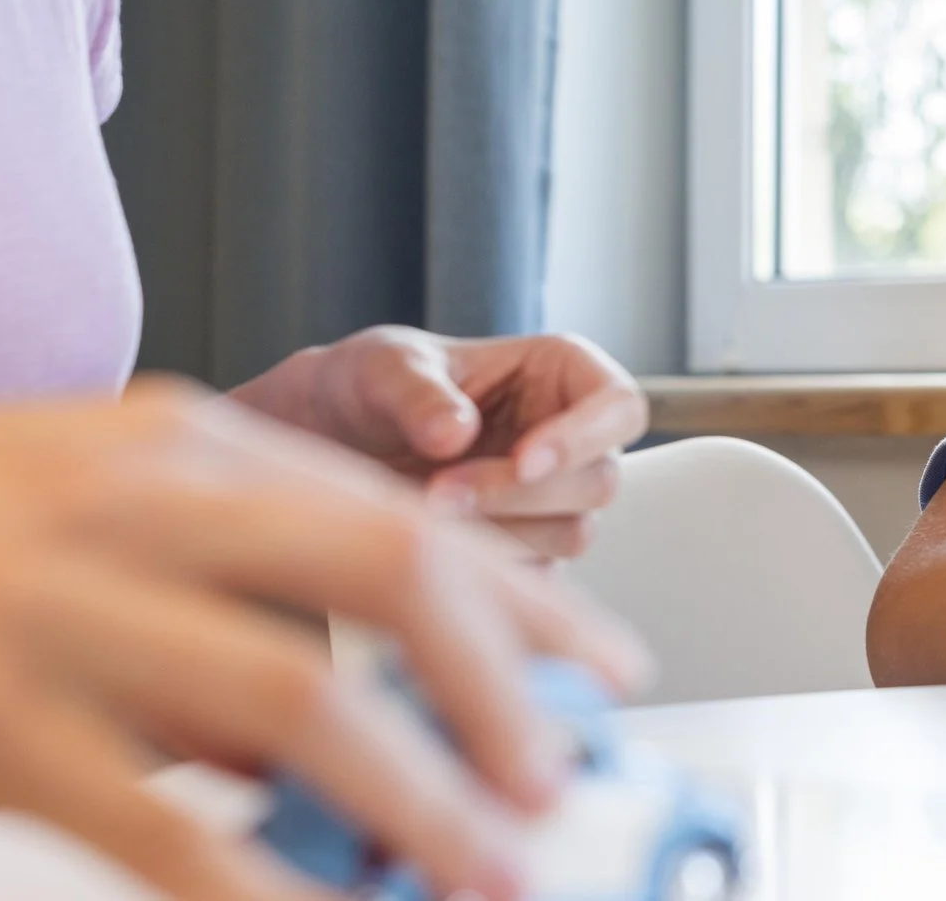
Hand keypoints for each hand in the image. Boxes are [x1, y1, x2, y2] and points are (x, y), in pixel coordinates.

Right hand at [0, 381, 649, 900]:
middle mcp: (145, 504)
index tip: (606, 669)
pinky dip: (254, 887)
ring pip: (296, 697)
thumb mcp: (81, 508)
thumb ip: (214, 597)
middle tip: (567, 778)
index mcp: (182, 446)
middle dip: (508, 688)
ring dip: (415, 797)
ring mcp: (64, 603)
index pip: (402, 515)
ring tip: (487, 868)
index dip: (524, 602)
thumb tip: (331, 714)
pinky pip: (153, 819)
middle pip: (389, 576)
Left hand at [233, 328, 647, 558]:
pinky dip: (488, 567)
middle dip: (522, 494)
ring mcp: (551, 499)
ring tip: (422, 512)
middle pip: (599, 480)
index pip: (619, 406)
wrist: (326, 443)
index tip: (525, 459)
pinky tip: (434, 544)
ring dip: (501, 532)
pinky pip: (536, 577)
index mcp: (559, 374)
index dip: (586, 437)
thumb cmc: (366, 386)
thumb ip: (419, 394)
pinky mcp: (527, 551)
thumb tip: (456, 435)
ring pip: (572, 534)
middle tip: (440, 494)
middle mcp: (568, 437)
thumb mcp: (382, 368)